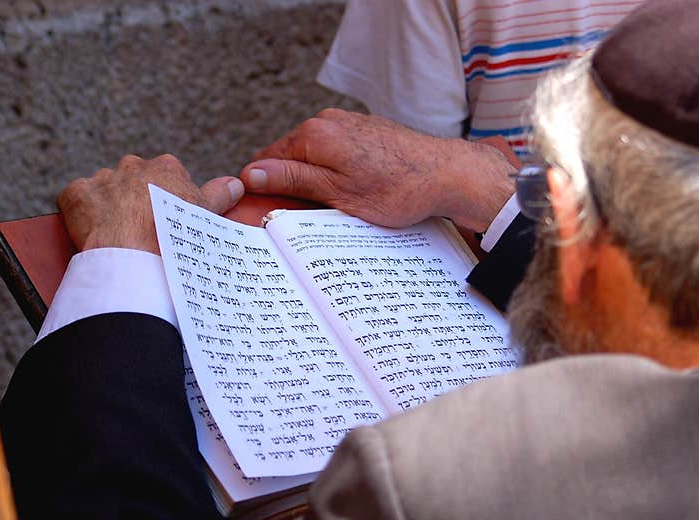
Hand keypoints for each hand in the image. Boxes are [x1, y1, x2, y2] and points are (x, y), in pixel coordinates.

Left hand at [58, 154, 244, 253]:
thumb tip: (236, 184)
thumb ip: (220, 195)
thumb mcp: (206, 216)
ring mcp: (102, 178)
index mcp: (166, 167)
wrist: (135, 258)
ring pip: (107, 191)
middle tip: (145, 230)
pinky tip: (96, 233)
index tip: (169, 222)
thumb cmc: (175, 238)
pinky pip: (78, 201)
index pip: (168, 179)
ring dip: (111, 207)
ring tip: (120, 236)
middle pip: (136, 181)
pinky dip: (84, 215)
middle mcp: (132, 165)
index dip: (169, 202)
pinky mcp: (75, 194)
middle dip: (138, 201)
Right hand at [240, 109, 515, 232]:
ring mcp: (349, 124)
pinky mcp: (367, 133)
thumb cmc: (397, 188)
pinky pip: (338, 155)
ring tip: (335, 209)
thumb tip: (250, 174)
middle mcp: (328, 121)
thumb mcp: (337, 192)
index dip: (263, 189)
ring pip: (316, 158)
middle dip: (291, 187)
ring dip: (316, 183)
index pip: (265, 161)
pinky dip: (338, 175)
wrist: (448, 174)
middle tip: (304, 219)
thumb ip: (292, 179)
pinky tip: (356, 193)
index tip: (269, 214)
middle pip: (290, 158)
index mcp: (313, 135)